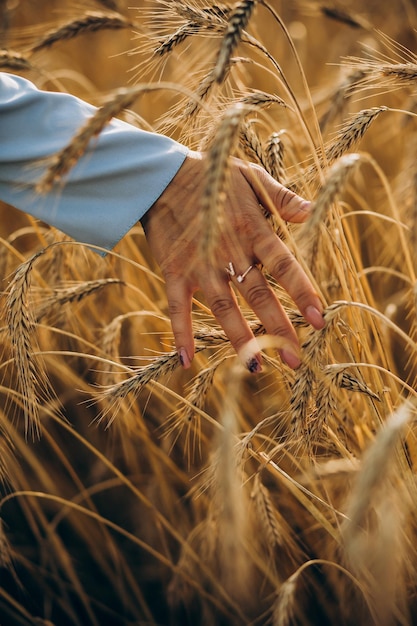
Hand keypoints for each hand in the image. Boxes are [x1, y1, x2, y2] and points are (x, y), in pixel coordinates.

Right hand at [141, 151, 323, 371]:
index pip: (284, 267)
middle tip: (296, 359)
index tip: (319, 321)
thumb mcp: (252, 178)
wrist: (162, 175)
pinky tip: (187, 360)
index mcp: (253, 230)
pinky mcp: (174, 271)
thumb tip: (312, 213)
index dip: (302, 294)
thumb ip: (282, 198)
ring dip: (239, 338)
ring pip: (222, 307)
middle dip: (278, 329)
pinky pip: (177, 306)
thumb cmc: (214, 176)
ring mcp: (200, 264)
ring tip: (256, 367)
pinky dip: (180, 332)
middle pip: (257, 295)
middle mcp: (229, 252)